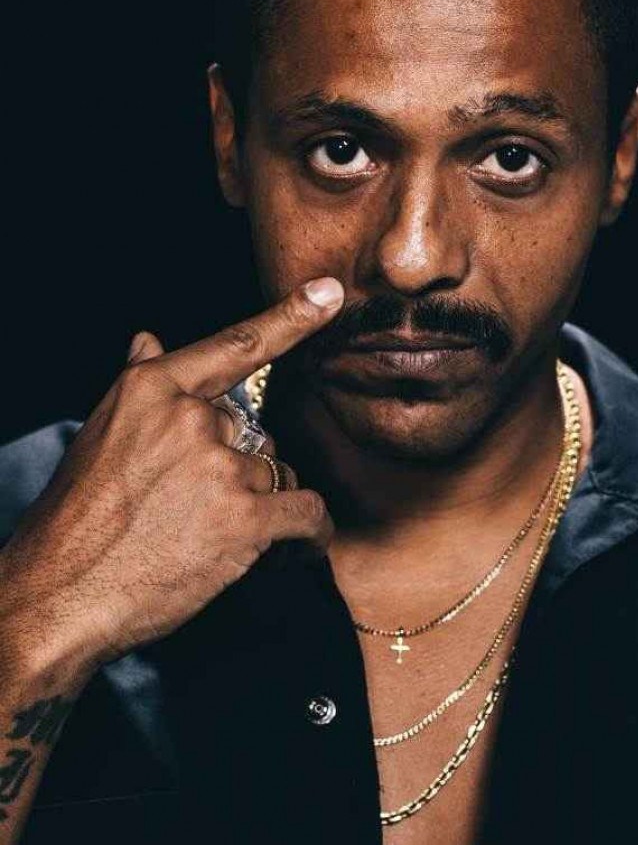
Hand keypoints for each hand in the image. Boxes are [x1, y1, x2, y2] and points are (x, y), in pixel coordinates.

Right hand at [0, 277, 343, 674]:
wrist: (60, 594)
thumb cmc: (76, 518)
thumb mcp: (98, 433)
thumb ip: (138, 382)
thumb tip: (148, 338)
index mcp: (153, 389)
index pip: (234, 345)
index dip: (289, 318)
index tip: (328, 292)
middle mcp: (191, 418)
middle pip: (252, 431)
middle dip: (234, 469)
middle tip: (192, 508)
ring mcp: (219, 467)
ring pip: (273, 473)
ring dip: (258, 505)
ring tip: (211, 536)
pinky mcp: (244, 518)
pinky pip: (305, 512)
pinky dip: (311, 534)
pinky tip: (301, 547)